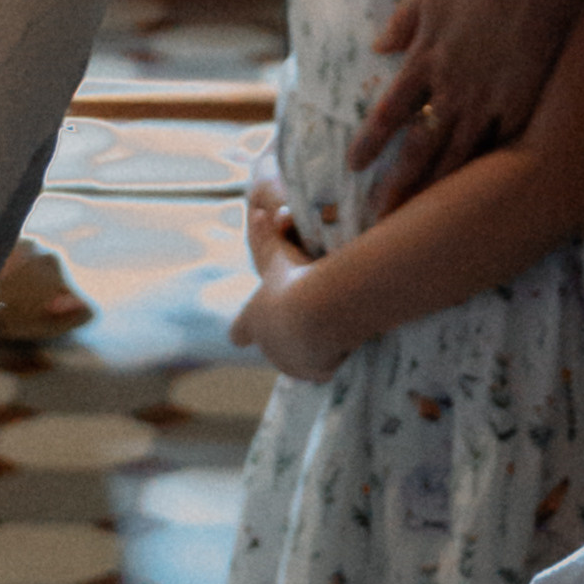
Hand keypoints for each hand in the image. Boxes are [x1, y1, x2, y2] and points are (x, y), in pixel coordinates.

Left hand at [230, 155, 339, 377]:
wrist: (318, 312)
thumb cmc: (293, 278)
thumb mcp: (279, 253)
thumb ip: (268, 236)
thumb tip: (258, 210)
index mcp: (253, 321)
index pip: (239, 331)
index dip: (245, 328)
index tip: (247, 330)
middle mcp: (268, 347)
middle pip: (274, 345)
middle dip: (287, 334)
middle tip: (307, 315)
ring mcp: (291, 363)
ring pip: (300, 357)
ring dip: (309, 347)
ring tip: (327, 325)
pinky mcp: (316, 373)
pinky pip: (324, 364)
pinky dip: (331, 355)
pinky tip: (343, 340)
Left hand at [343, 0, 564, 210]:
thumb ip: (403, 23)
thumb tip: (378, 47)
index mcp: (425, 58)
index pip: (389, 112)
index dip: (369, 142)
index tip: (352, 167)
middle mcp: (453, 87)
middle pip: (420, 148)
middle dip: (398, 186)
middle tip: (380, 219)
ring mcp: (491, 98)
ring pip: (461, 156)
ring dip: (441, 190)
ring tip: (427, 221)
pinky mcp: (525, 100)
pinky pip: (504, 142)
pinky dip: (492, 166)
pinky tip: (487, 190)